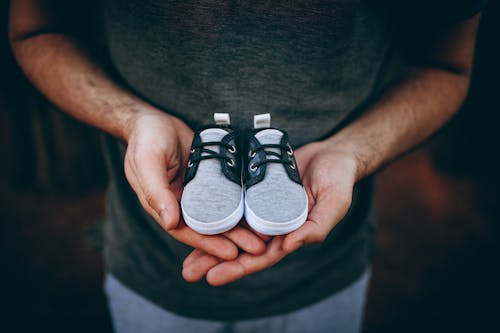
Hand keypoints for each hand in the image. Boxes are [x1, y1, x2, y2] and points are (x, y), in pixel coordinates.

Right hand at [123, 108, 265, 259]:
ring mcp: (196, 192)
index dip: (208, 244)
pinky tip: (258, 210)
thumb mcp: (147, 160)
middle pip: (208, 227)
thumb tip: (170, 223)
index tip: (231, 253)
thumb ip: (155, 190)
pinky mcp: (208, 179)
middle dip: (232, 239)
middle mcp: (180, 203)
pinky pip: (226, 195)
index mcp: (163, 205)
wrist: (154, 118)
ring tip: (264, 236)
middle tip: (258, 248)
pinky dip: (240, 205)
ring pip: (220, 214)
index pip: (186, 231)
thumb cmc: (146, 137)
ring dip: (240, 226)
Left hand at [182, 140, 358, 284]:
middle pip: (239, 248)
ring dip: (209, 240)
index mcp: (289, 234)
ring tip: (184, 254)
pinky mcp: (254, 190)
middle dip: (214, 261)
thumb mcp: (334, 203)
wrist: (332, 154)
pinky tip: (196, 216)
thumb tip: (289, 246)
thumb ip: (316, 227)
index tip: (213, 278)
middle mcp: (272, 225)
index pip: (260, 257)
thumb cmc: (338, 180)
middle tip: (188, 273)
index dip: (238, 269)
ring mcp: (261, 207)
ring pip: (231, 228)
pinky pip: (232, 203)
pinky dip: (216, 212)